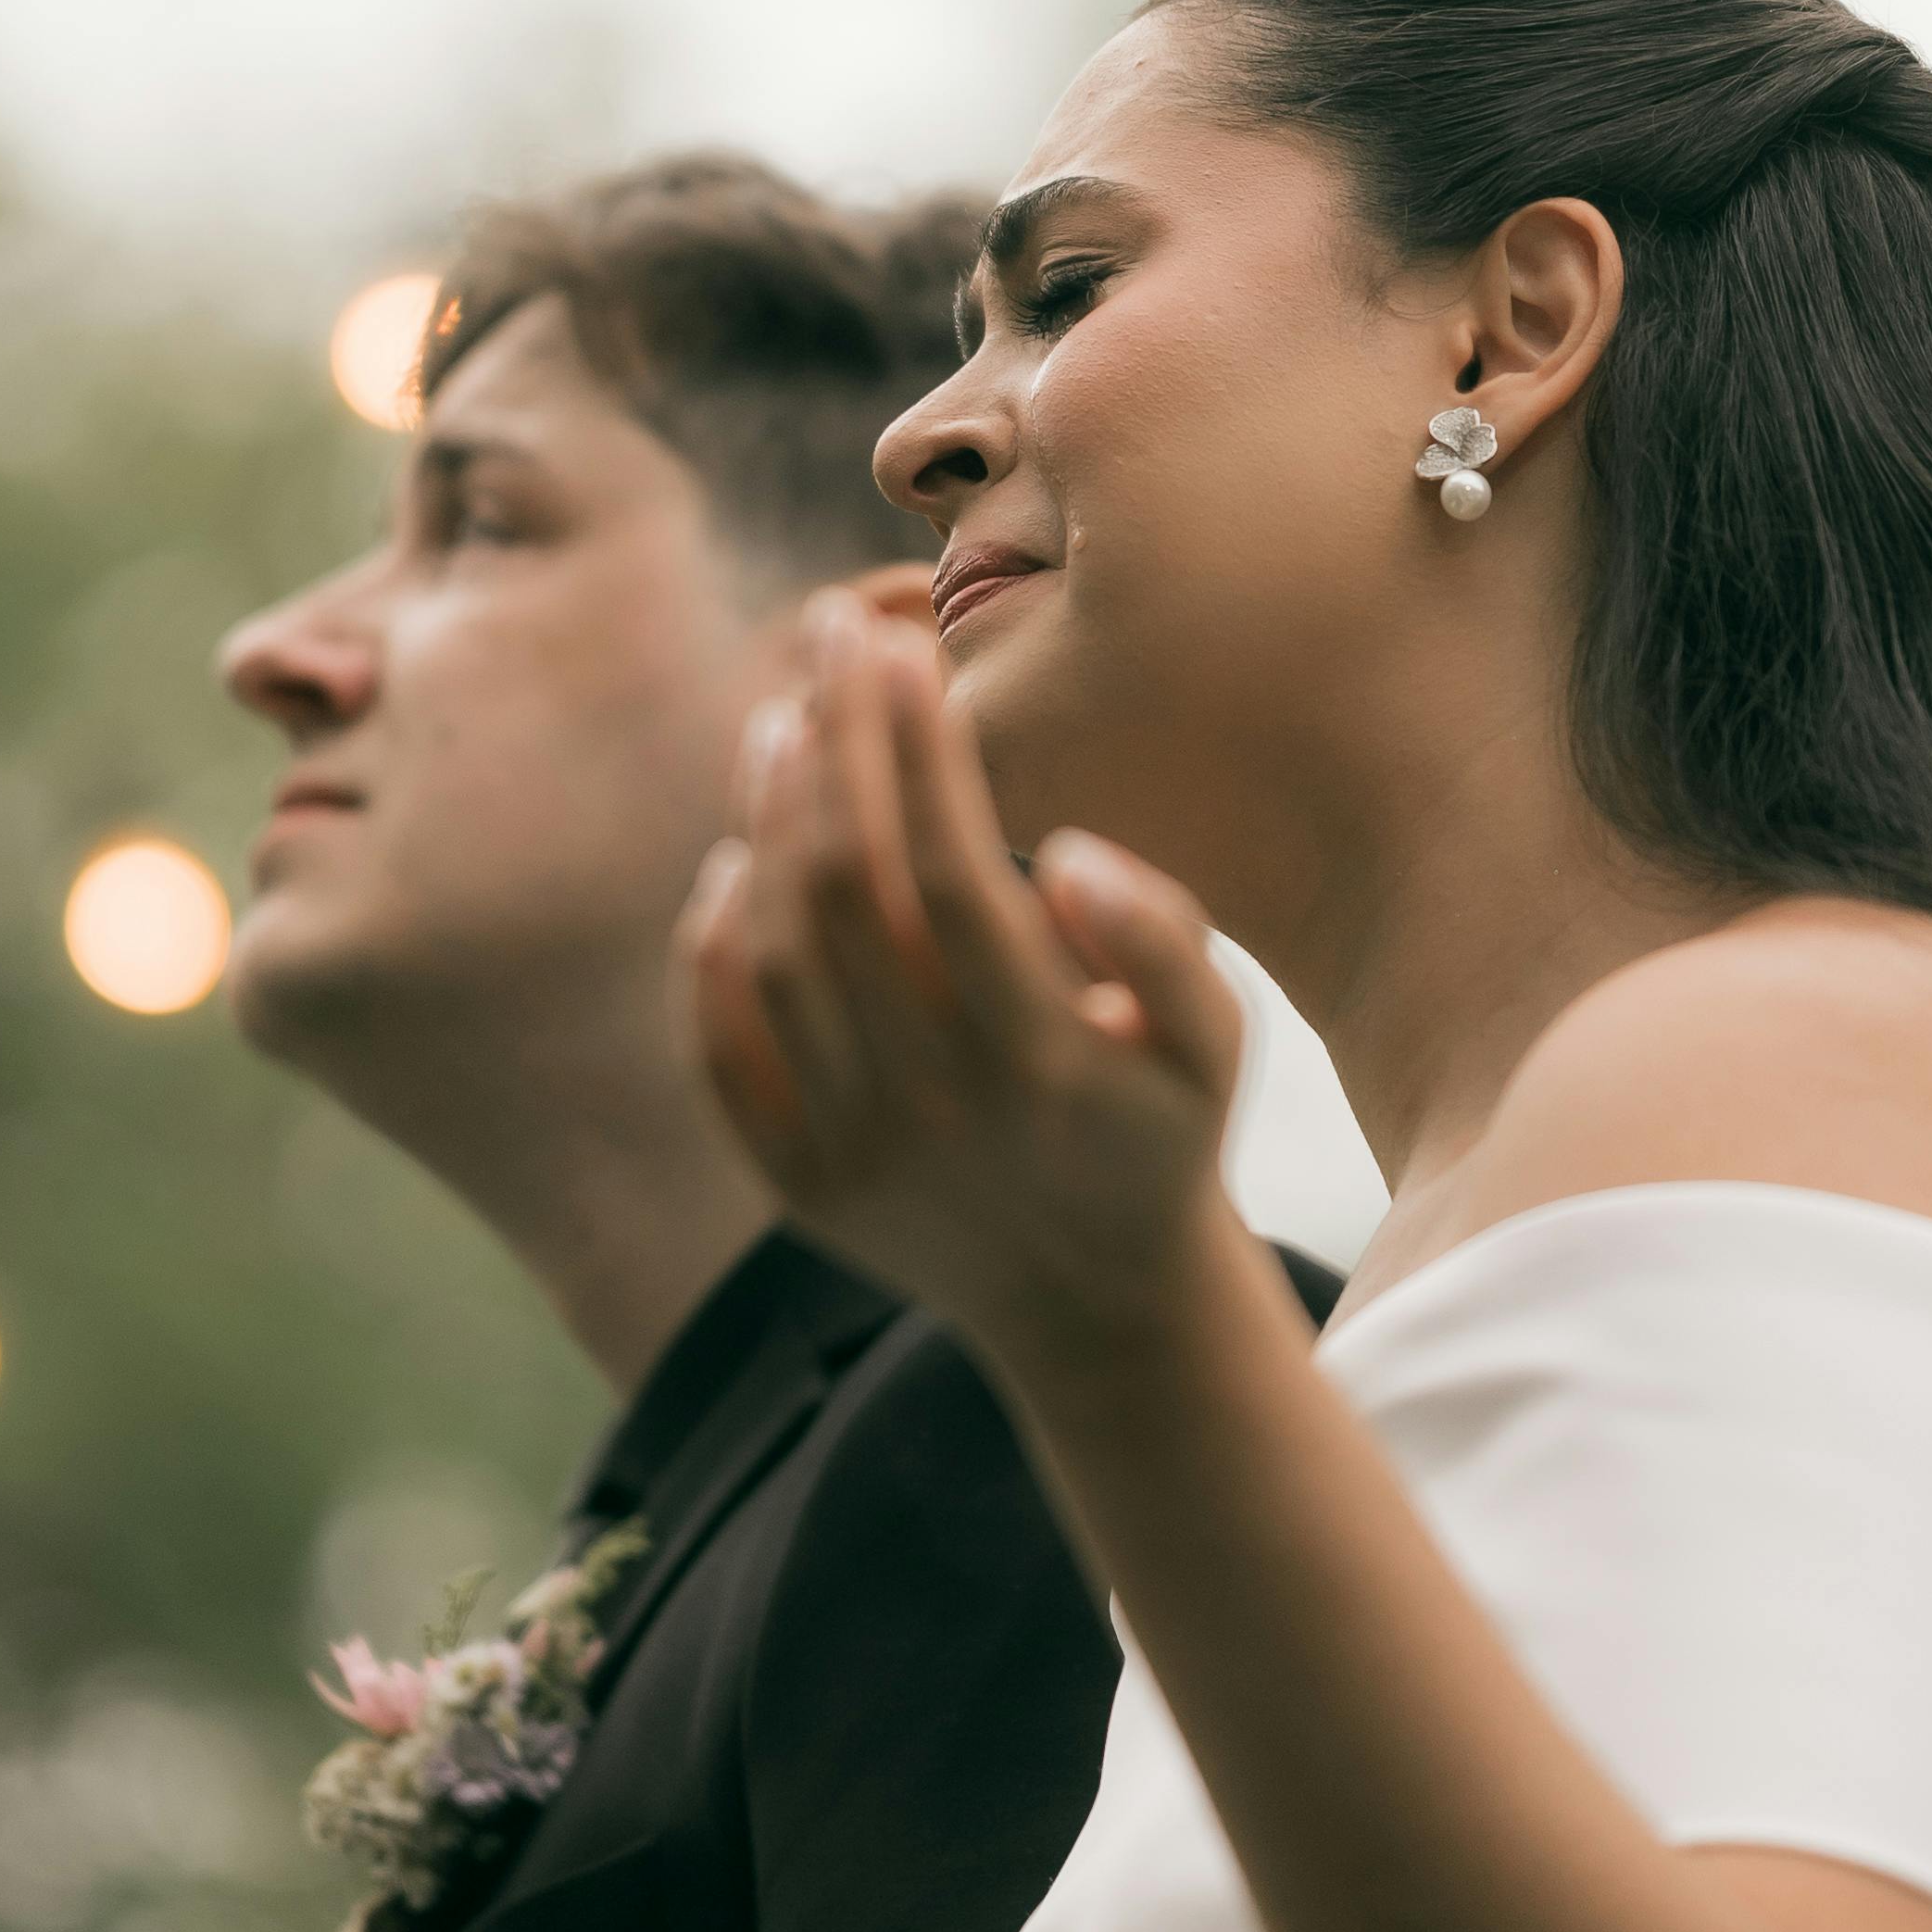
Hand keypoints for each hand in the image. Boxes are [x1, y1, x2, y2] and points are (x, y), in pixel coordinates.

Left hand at [683, 592, 1245, 1369]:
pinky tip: (734, 855)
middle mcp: (936, 1110)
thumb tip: (1074, 857)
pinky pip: (724, 1044)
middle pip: (847, 889)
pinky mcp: (795, 1184)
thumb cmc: (1158, 1123)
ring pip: (778, 951)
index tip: (901, 644)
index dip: (916, 750)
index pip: (949, 871)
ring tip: (786, 717)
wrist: (1095, 1302)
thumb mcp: (1216, 1040)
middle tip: (829, 629)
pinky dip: (716, 942)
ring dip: (768, 818)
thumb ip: (1164, 941)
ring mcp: (853, 1152)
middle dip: (834, 739)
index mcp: (1043, 1060)